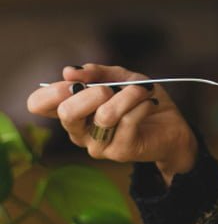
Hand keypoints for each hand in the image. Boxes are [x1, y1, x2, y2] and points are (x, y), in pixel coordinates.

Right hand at [27, 64, 197, 184]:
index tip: (75, 81)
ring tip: (142, 90)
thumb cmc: (141, 101)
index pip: (38, 104)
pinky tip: (150, 102)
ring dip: (128, 96)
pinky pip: (128, 121)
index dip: (52, 90)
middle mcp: (79, 131)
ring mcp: (97, 145)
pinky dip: (142, 104)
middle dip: (92, 92)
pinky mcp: (120, 151)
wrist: (172, 126)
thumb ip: (96, 72)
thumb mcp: (120, 78)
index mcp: (72, 111)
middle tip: (110, 88)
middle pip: (66, 112)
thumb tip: (69, 72)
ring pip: (104, 115)